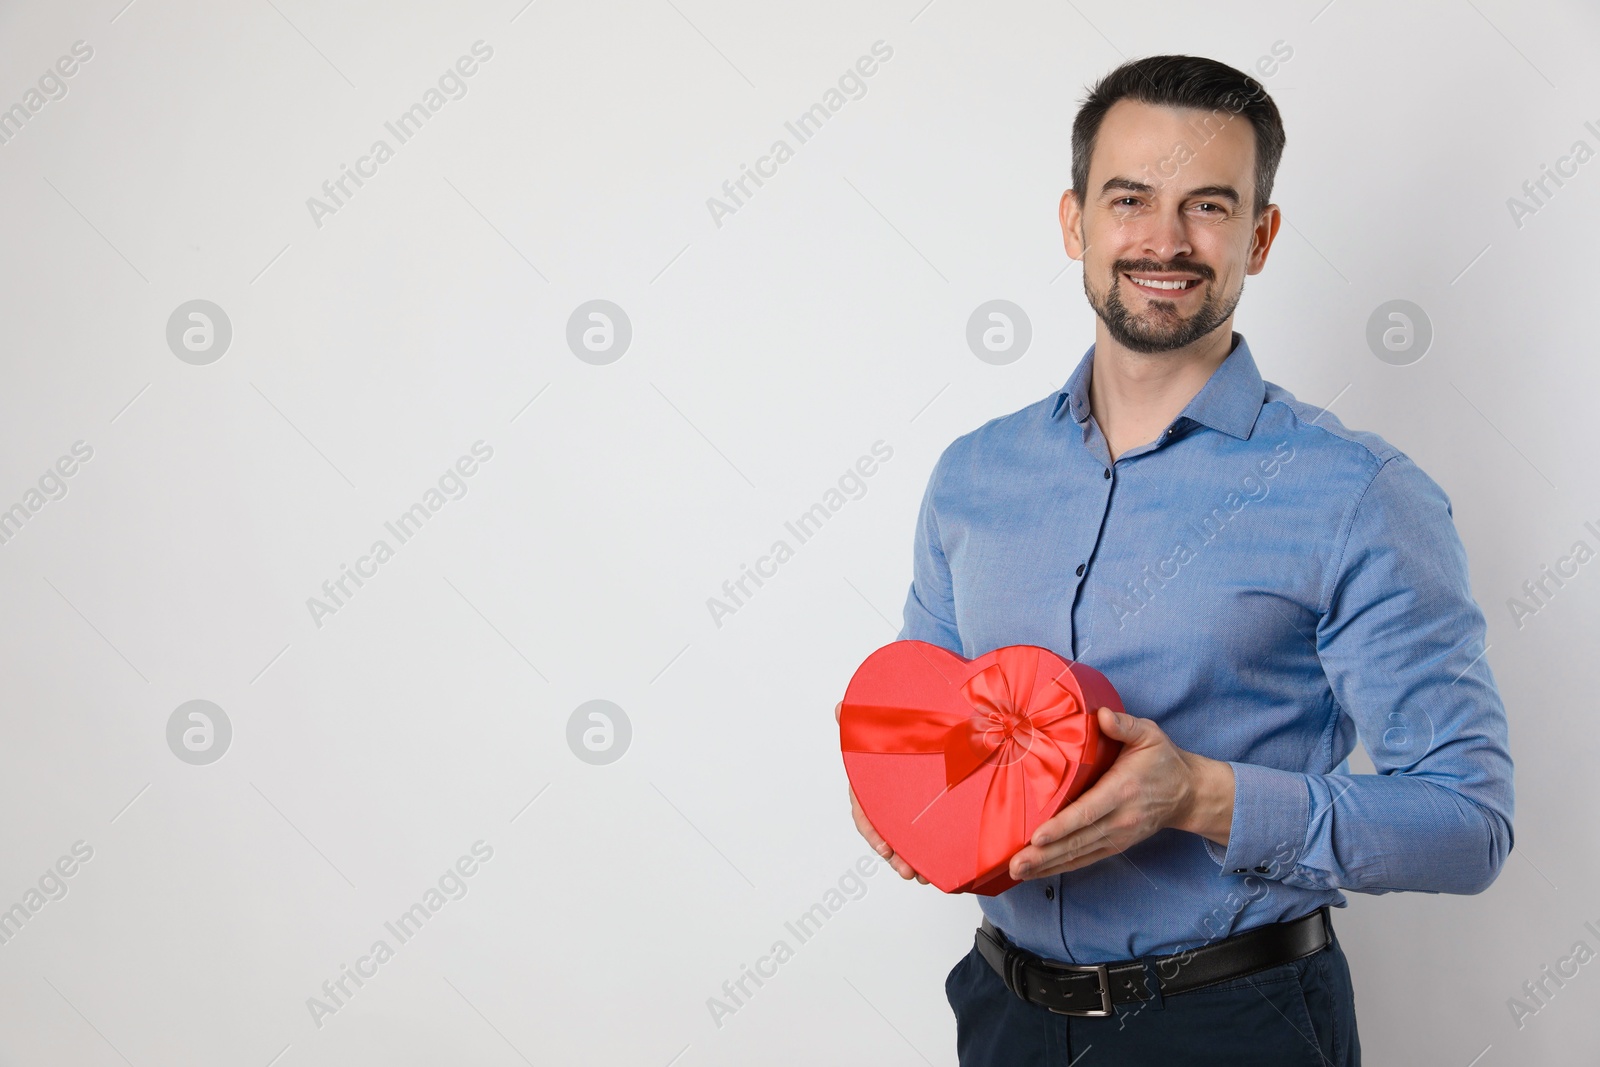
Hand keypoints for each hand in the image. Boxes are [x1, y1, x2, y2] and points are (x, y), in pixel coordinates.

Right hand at [838, 701, 928, 883]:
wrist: (937, 731)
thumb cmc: (906, 731)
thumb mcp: (887, 726)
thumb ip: (863, 721)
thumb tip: (839, 708)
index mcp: (870, 782)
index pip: (864, 811)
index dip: (872, 831)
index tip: (883, 847)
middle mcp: (885, 798)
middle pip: (883, 832)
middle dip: (893, 855)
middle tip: (907, 870)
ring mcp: (904, 807)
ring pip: (901, 840)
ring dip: (908, 860)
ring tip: (922, 875)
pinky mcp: (924, 812)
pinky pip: (921, 836)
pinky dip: (926, 853)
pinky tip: (935, 866)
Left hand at [1008, 706, 1234, 880]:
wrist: (1188, 793)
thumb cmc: (1164, 761)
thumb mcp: (1149, 735)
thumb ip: (1125, 725)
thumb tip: (1102, 715)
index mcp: (1122, 790)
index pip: (1088, 812)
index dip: (1062, 826)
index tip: (1037, 836)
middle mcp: (1120, 819)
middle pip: (1078, 840)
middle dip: (1044, 855)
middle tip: (1015, 864)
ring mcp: (1118, 836)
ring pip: (1078, 854)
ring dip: (1047, 865)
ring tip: (1017, 871)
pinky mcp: (1116, 845)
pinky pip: (1085, 859)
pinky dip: (1060, 867)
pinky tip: (1037, 872)